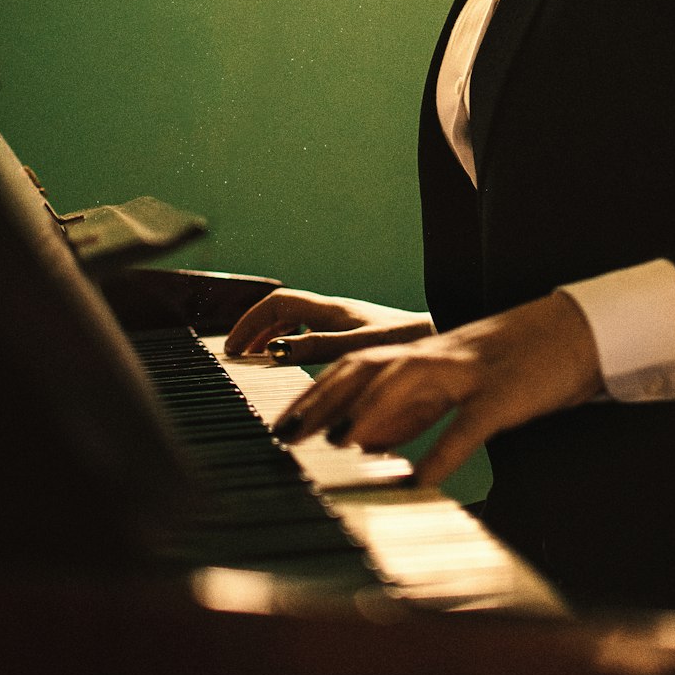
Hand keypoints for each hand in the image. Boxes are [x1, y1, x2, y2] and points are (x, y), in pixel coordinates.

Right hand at [224, 287, 433, 363]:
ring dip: (275, 338)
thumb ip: (316, 349)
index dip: (250, 321)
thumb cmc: (406, 343)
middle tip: (238, 355)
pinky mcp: (359, 336)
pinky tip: (299, 370)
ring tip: (259, 362)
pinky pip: (316, 334)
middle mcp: (337, 313)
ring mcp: (348, 323)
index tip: (232, 348)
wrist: (442, 339)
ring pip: (299, 322)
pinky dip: (297, 347)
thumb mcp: (356, 349)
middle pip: (284, 311)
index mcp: (331, 310)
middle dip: (257, 329)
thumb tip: (273, 351)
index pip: (278, 303)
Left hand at [271, 292, 602, 488]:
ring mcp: (473, 371)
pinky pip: (469, 425)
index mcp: (427, 352)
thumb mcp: (458, 383)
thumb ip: (414, 410)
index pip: (358, 364)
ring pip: (411, 379)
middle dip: (323, 399)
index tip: (281, 425)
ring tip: (337, 446)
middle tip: (288, 436)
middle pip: (370, 366)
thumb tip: (365, 444)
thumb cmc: (518, 361)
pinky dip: (442, 452)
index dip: (316, 392)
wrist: (580, 330)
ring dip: (370, 412)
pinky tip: (421, 482)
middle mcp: (440, 355)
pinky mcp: (506, 394)